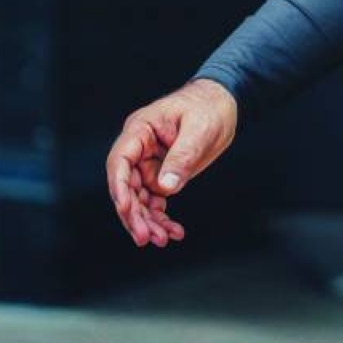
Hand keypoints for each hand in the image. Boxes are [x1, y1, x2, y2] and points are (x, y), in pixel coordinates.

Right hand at [105, 77, 237, 248]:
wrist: (223, 103)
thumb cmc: (209, 107)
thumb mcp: (200, 129)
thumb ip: (182, 156)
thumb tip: (165, 188)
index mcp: (140, 129)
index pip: (120, 161)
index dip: (119, 187)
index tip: (126, 209)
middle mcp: (139, 148)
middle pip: (127, 185)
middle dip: (134, 214)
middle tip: (146, 237)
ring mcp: (149, 163)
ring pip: (140, 198)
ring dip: (148, 221)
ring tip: (162, 240)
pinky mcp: (161, 174)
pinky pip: (155, 200)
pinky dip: (161, 217)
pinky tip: (173, 232)